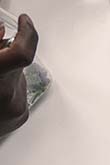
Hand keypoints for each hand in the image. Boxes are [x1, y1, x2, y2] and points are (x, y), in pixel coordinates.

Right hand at [0, 14, 37, 135]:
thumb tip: (2, 31)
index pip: (22, 53)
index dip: (27, 34)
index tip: (25, 22)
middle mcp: (7, 96)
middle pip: (17, 64)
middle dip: (5, 56)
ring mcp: (16, 109)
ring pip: (18, 78)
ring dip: (6, 74)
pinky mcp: (20, 117)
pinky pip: (19, 94)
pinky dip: (8, 89)